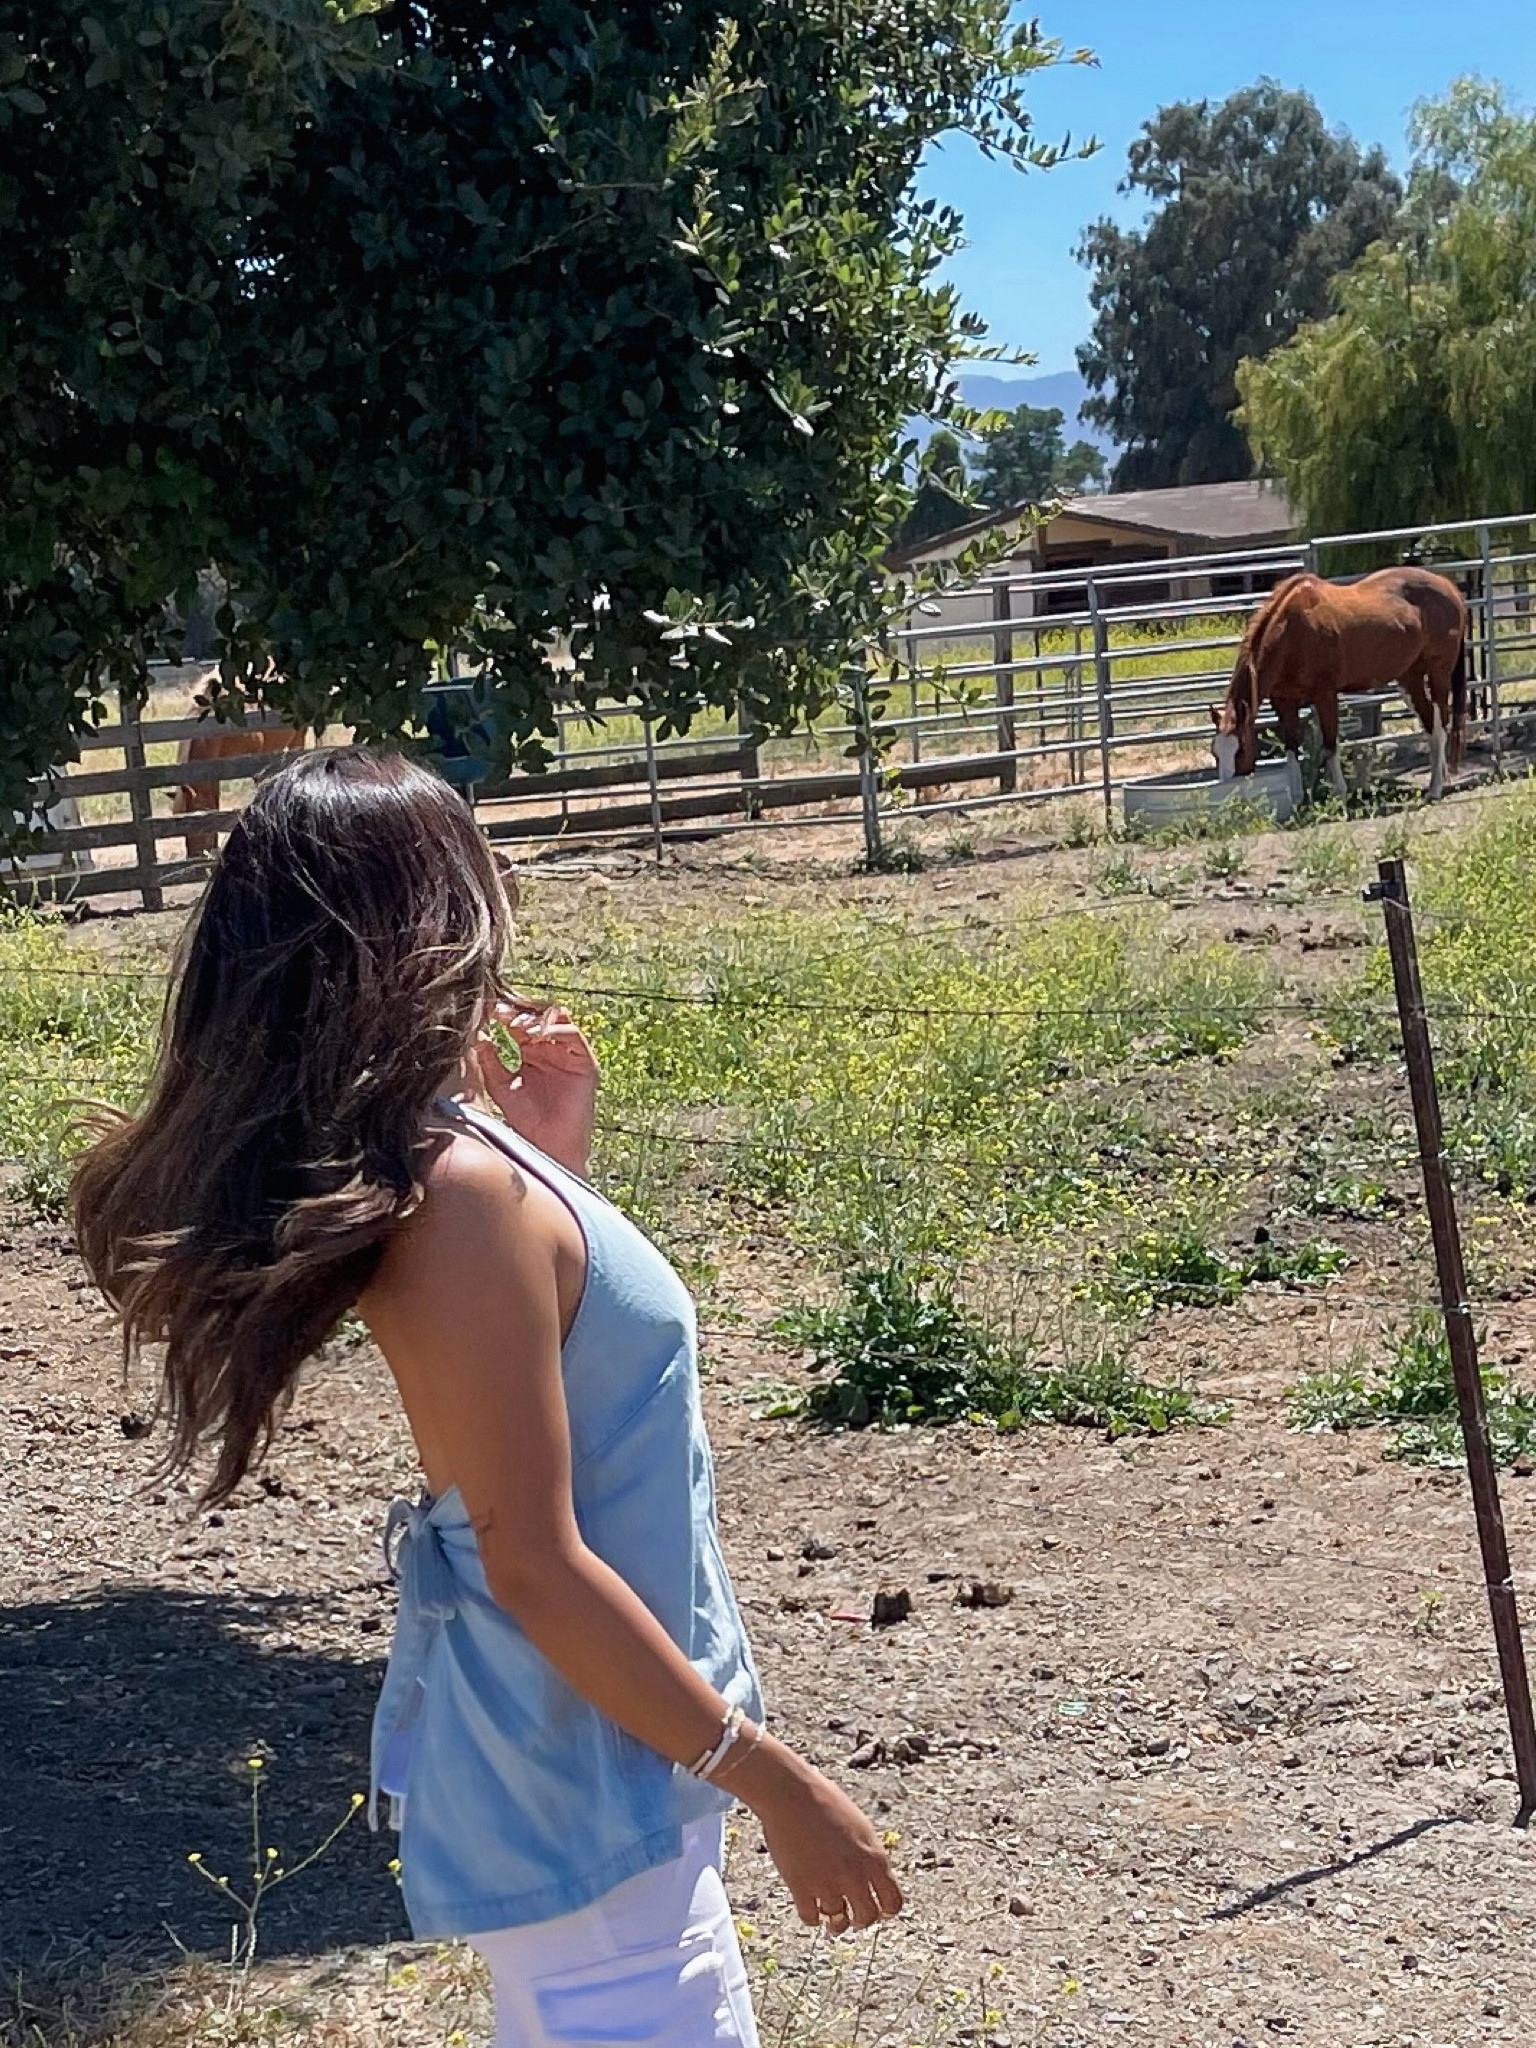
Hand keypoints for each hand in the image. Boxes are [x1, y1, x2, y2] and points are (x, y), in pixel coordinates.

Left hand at [475, 998, 598, 1176]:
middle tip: (500, 1012)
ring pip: (556, 1020)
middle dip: (519, 1012)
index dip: (503, 1015)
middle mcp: (550, 1049)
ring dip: (536, 1018)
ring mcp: (568, 1054)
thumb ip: (489, 1062)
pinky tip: (537, 1035)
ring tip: (517, 1024)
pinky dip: (556, 1030)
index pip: (517, 1023)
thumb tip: (476, 1036)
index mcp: (530, 1052)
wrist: (547, 1146)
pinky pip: (574, 1036)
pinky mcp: (585, 1062)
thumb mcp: (499, 1086)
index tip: (485, 1011)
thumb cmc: (525, 1120)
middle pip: (536, 1016)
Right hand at [726, 1738, 903, 1932]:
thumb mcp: (860, 1827)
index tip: (877, 1910)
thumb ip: (869, 1856)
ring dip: (835, 1920)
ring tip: (828, 1909)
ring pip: (839, 1922)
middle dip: (860, 1919)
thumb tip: (873, 1882)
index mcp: (874, 1858)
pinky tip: (809, 1905)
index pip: (893, 1902)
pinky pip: (811, 1918)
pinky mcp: (802, 1888)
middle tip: (851, 1914)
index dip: (886, 1910)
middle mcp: (855, 1876)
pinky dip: (812, 1915)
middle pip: (867, 1918)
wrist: (792, 1795)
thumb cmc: (825, 1803)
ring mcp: (828, 1884)